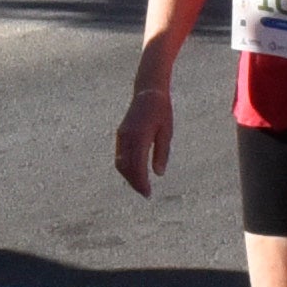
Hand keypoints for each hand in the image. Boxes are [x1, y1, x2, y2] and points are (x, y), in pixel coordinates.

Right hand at [113, 82, 172, 197]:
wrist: (148, 92)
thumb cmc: (161, 111)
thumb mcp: (166, 132)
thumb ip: (162, 153)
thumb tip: (158, 174)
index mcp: (140, 136)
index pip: (137, 165)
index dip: (141, 182)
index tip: (148, 194)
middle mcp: (127, 137)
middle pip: (126, 167)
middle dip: (135, 182)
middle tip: (146, 194)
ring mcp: (122, 136)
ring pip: (121, 163)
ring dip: (129, 177)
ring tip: (141, 186)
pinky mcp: (121, 135)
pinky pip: (120, 156)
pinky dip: (126, 168)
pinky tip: (135, 174)